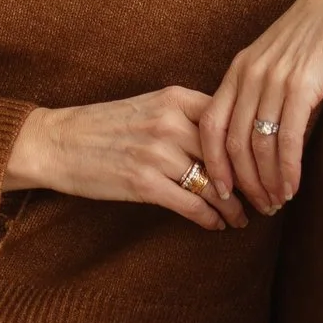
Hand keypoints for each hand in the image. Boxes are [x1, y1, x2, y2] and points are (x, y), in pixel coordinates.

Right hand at [3, 88, 247, 230]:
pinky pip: (190, 205)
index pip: (230, 120)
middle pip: (228, 155)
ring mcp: (156, 153)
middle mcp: (169, 122)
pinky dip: (209, 219)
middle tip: (265, 198)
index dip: (253, 146)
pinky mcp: (143, 183)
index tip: (266, 164)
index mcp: (174, 97)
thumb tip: (229, 141)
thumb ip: (185, 116)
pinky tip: (216, 225)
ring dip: (233, 207)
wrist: (56, 142)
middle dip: (251, 182)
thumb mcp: (147, 106)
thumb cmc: (103, 126)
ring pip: (213, 184)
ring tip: (244, 218)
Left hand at [199, 0, 322, 211]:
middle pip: (231, 143)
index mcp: (237, 70)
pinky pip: (287, 137)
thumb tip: (261, 140)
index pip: (211, 125)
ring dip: (266, 181)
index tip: (222, 191)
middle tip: (254, 209)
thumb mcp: (278, 63)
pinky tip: (292, 187)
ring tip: (276, 203)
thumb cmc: (316, 36)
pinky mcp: (302, 84)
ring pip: (258, 145)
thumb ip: (263, 95)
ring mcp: (273, 79)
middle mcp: (249, 75)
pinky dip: (287, 168)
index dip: (213, 163)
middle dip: (241, 182)